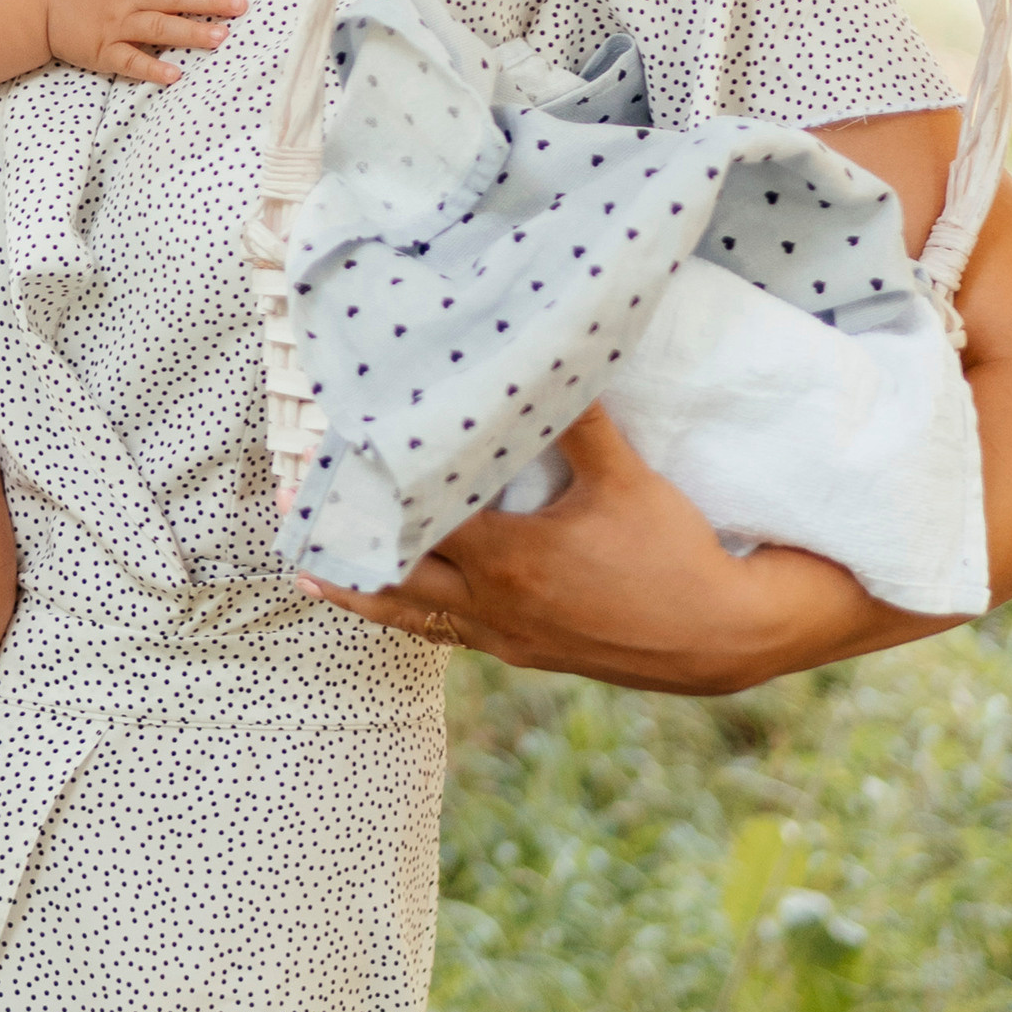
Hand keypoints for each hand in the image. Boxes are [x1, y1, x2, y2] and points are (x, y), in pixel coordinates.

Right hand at [40, 0, 244, 84]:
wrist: (30, 4)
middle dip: (209, 0)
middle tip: (241, 5)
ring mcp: (116, 25)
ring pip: (159, 28)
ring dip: (191, 33)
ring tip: (221, 38)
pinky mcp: (103, 51)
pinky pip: (131, 62)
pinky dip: (152, 69)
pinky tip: (175, 76)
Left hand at [298, 405, 894, 695]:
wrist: (722, 637)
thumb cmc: (675, 554)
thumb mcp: (627, 479)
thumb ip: (579, 421)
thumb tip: (549, 358)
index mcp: (510, 558)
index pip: (418, 519)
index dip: (371, 490)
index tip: (327, 463)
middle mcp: (494, 603)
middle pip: (395, 573)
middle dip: (344, 543)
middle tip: (289, 518)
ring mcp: (507, 635)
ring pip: (413, 617)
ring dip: (360, 593)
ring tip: (308, 579)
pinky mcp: (525, 653)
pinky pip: (450, 637)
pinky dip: (412, 619)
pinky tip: (395, 611)